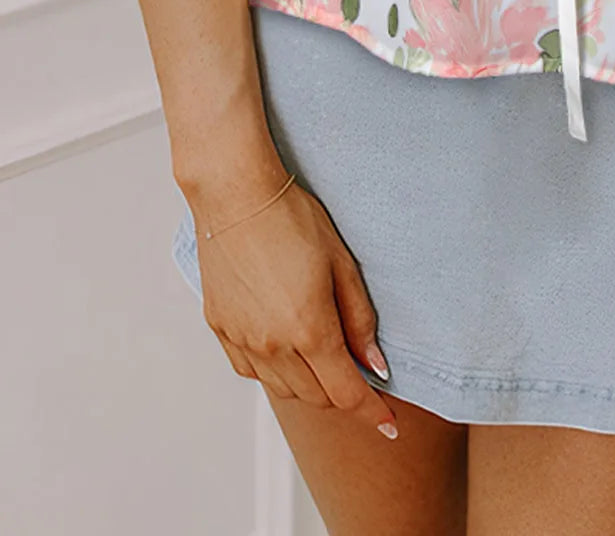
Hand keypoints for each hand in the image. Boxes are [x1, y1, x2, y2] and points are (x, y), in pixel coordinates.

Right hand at [190, 176, 399, 438]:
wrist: (236, 195)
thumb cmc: (293, 219)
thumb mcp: (342, 264)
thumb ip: (360, 320)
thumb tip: (375, 365)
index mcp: (309, 330)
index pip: (346, 394)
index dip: (372, 412)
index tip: (389, 423)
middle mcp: (273, 345)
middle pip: (316, 398)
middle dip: (343, 394)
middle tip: (360, 375)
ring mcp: (243, 340)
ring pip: (284, 390)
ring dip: (310, 386)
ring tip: (325, 359)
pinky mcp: (221, 329)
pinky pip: (252, 371)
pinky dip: (276, 372)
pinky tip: (286, 349)